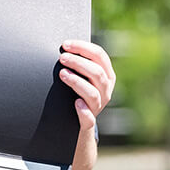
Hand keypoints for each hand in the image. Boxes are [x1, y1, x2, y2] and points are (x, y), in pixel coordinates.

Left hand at [59, 39, 115, 169]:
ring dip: (77, 82)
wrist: (77, 125)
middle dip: (78, 62)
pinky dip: (83, 111)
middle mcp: (106, 90)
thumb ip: (79, 64)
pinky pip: (89, 118)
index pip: (100, 56)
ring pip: (93, 92)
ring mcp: (99, 107)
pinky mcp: (89, 122)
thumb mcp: (84, 78)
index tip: (66, 44)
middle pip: (97, 72)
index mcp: (107, 75)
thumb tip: (62, 46)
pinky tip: (75, 103)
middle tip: (61, 57)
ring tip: (62, 74)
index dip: (83, 47)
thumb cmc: (76, 93)